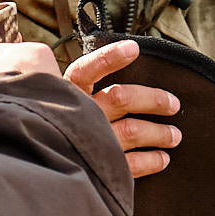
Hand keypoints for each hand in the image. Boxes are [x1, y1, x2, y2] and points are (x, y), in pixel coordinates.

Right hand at [63, 39, 180, 178]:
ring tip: (175, 136)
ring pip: (133, 130)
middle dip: (153, 100)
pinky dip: (151, 161)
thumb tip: (117, 63)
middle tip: (173, 105)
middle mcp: (79, 115)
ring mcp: (89, 141)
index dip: (110, 57)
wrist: (40, 163)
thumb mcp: (60, 100)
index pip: (87, 69)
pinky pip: (131, 164)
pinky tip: (163, 159)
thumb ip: (82, 85)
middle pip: (122, 98)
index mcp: (67, 94)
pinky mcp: (97, 167)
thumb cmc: (58, 124)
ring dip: (159, 133)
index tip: (133, 48)